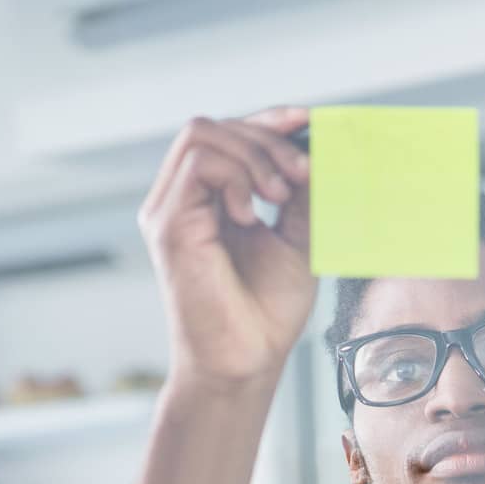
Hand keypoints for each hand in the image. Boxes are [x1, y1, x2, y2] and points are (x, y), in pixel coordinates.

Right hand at [139, 105, 316, 388]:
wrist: (247, 363)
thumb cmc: (267, 314)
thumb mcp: (299, 239)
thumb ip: (302, 194)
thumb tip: (317, 147)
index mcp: (209, 201)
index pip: (227, 135)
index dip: (266, 120)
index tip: (307, 121)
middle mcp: (182, 200)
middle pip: (214, 126)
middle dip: (266, 139)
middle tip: (302, 174)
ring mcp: (169, 210)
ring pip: (201, 135)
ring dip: (253, 155)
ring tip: (280, 196)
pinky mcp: (167, 225)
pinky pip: (197, 165)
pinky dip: (235, 178)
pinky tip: (253, 216)